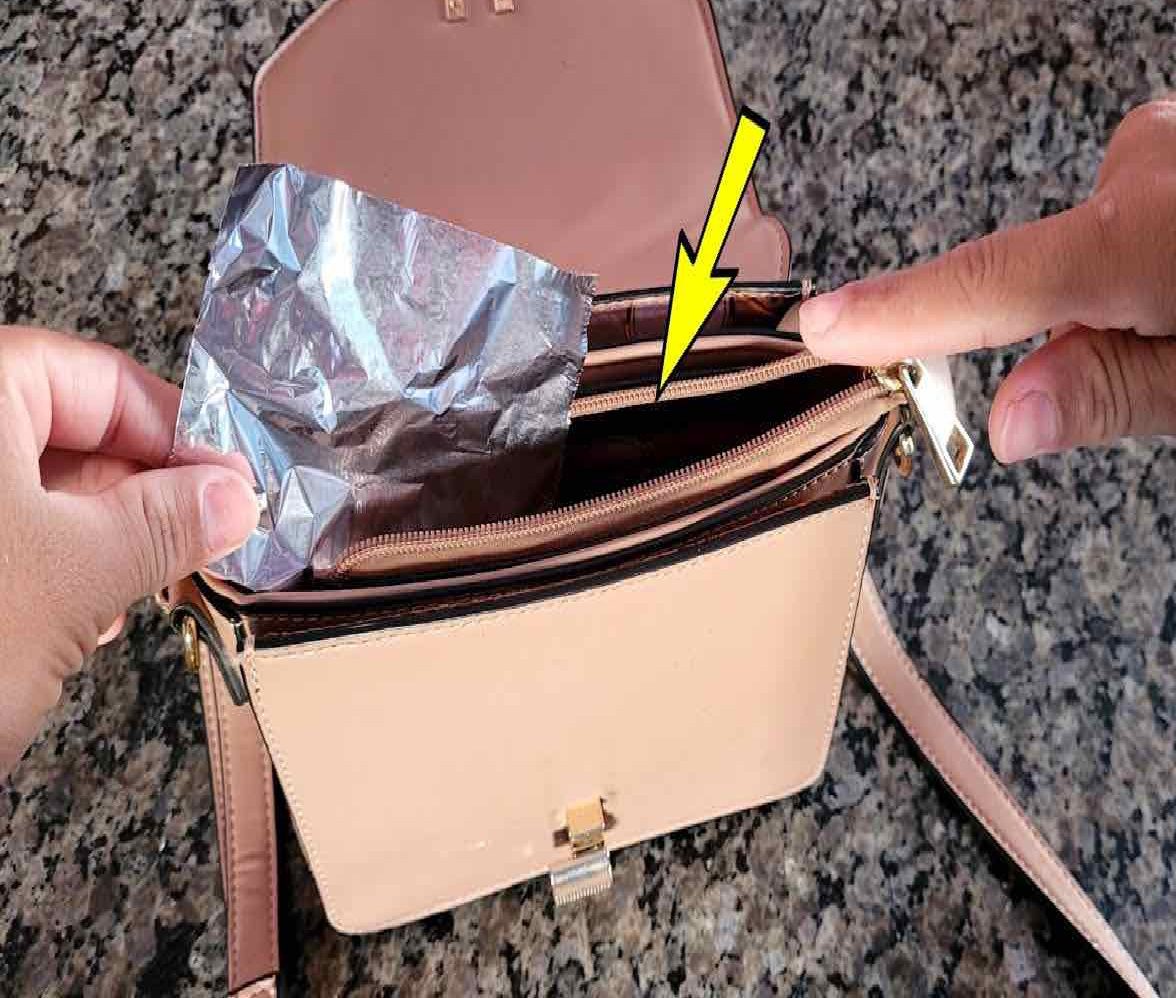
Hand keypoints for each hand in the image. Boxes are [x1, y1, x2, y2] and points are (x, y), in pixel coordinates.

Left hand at [0, 328, 257, 777]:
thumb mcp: (74, 576)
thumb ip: (166, 523)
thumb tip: (232, 496)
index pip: (95, 379)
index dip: (176, 432)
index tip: (231, 484)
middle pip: (68, 431)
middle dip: (143, 490)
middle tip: (204, 537)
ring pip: (40, 491)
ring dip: (103, 537)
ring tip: (140, 588)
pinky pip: (9, 540)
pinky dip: (55, 569)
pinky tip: (78, 620)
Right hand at [798, 96, 1175, 462]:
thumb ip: (1111, 392)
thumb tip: (1009, 424)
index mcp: (1154, 238)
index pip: (992, 283)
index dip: (900, 311)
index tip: (824, 329)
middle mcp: (1151, 171)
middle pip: (1033, 266)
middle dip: (1050, 323)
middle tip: (1121, 362)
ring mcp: (1163, 147)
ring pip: (1083, 238)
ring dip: (1107, 291)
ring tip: (1175, 322)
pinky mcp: (1171, 145)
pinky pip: (1118, 202)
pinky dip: (1129, 252)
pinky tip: (1171, 275)